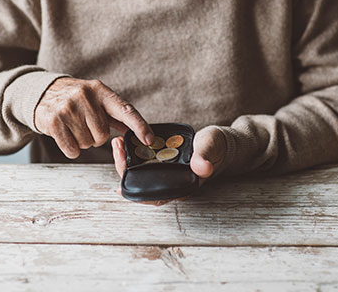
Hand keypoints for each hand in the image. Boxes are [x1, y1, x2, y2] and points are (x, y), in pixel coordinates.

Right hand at [35, 77, 153, 158]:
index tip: (149, 139)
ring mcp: (68, 108)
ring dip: (82, 142)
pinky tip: (66, 136)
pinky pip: (72, 149)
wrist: (42, 92)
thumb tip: (139, 130)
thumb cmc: (74, 98)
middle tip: (85, 126)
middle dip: (95, 137)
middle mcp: (85, 96)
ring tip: (74, 128)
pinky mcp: (54, 121)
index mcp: (100, 91)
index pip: (125, 110)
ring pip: (87, 143)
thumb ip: (116, 114)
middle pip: (103, 135)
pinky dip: (71, 149)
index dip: (139, 126)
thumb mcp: (96, 99)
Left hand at [111, 126, 227, 204]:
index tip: (120, 187)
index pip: (155, 196)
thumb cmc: (218, 147)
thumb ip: (206, 155)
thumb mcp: (212, 147)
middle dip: (125, 169)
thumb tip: (201, 167)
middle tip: (118, 149)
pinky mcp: (163, 160)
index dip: (136, 194)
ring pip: (140, 172)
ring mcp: (166, 172)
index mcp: (182, 185)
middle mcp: (171, 182)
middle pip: (142, 183)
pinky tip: (124, 143)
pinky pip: (144, 160)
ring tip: (118, 143)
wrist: (220, 142)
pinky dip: (133, 153)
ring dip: (126, 160)